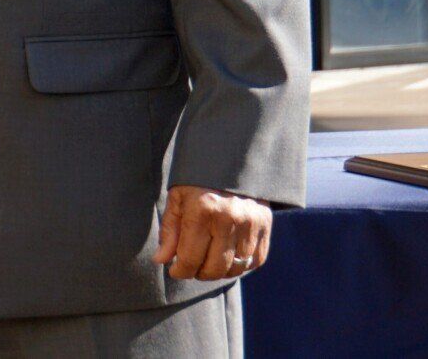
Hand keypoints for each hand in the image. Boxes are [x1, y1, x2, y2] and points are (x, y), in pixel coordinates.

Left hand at [153, 185, 271, 280]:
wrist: (232, 154)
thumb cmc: (198, 177)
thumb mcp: (177, 197)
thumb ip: (170, 230)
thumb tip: (161, 260)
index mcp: (202, 210)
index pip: (190, 259)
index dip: (180, 271)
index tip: (175, 270)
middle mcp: (229, 219)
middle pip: (214, 269)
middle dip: (199, 273)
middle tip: (192, 265)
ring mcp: (251, 223)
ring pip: (236, 268)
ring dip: (220, 271)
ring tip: (208, 260)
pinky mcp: (266, 224)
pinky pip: (255, 260)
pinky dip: (241, 265)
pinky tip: (229, 256)